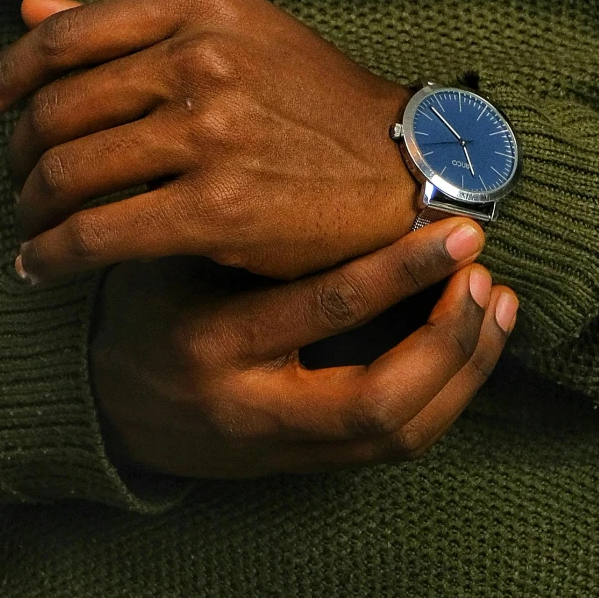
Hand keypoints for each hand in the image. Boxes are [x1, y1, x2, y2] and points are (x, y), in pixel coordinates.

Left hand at [0, 0, 417, 281]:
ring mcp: (209, 132)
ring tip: (31, 226)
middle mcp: (201, 57)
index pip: (65, 36)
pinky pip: (97, 235)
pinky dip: (53, 257)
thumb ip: (130, 26)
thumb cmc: (313, 102)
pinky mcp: (217, 207)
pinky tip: (43, 269)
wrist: (403, 167)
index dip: (7, 74)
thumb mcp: (233, 33)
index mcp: (201, 5)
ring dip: (31, 208)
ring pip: (68, 172)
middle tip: (16, 182)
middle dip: (18, 152)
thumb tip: (29, 6)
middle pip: (57, 108)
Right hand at [89, 217, 517, 478]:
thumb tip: (297, 131)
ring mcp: (281, 449)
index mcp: (210, 341)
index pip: (321, 310)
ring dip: (462, 371)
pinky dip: (448, 395)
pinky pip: (395, 446)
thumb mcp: (161, 248)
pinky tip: (476, 341)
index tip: (454, 225)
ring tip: (498, 302)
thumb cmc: (142, 297)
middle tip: (487, 274)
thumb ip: (220, 206)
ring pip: (397, 435)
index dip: (399, 271)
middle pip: (375, 402)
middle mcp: (248, 409)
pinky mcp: (305, 467)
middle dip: (446, 341)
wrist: (100, 406)